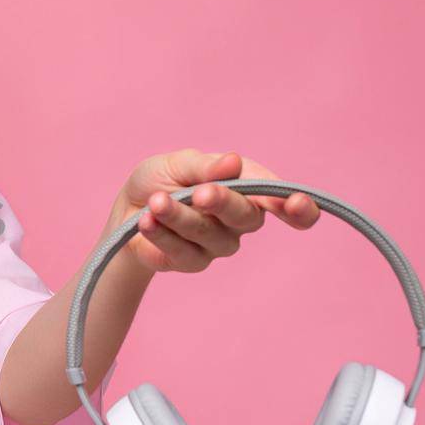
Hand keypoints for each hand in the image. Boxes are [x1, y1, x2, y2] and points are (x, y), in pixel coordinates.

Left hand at [107, 149, 320, 275]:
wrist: (127, 208)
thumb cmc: (161, 179)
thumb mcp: (179, 163)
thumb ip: (206, 166)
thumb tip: (234, 162)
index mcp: (246, 188)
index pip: (282, 201)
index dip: (297, 206)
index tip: (296, 204)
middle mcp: (240, 219)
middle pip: (247, 216)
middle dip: (223, 201)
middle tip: (200, 192)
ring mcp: (219, 244)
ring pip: (209, 234)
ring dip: (179, 215)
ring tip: (155, 201)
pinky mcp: (192, 262)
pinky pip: (181, 251)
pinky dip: (160, 232)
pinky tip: (145, 220)